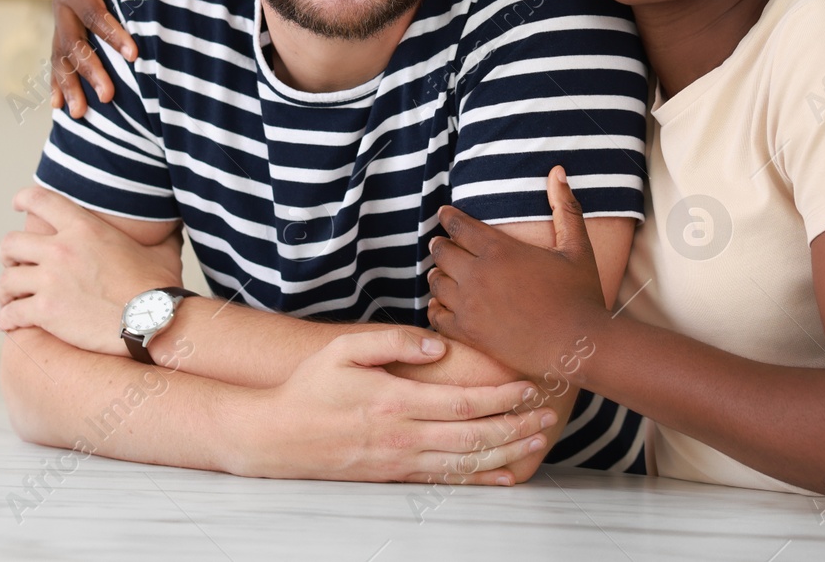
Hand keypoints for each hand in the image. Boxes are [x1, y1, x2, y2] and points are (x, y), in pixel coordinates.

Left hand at [0, 186, 183, 354]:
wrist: (155, 322)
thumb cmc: (159, 288)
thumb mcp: (161, 250)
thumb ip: (160, 234)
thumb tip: (172, 224)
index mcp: (84, 228)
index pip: (40, 200)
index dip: (23, 200)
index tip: (17, 205)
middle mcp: (61, 250)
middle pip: (11, 243)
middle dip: (9, 256)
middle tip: (15, 265)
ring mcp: (51, 281)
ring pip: (6, 281)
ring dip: (6, 291)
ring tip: (11, 300)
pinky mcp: (45, 312)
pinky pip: (11, 314)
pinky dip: (6, 319)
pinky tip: (9, 324)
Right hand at [50, 0, 155, 117]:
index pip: (93, 13)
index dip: (111, 35)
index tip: (134, 56)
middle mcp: (64, 3)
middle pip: (72, 41)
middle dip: (89, 69)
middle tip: (108, 96)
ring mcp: (63, 20)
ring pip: (61, 55)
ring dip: (69, 85)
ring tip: (78, 113)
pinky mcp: (68, 31)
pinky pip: (60, 59)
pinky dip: (59, 82)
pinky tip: (60, 106)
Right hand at [251, 330, 556, 484]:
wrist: (276, 436)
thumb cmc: (310, 386)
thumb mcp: (344, 349)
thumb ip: (393, 342)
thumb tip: (437, 344)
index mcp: (396, 402)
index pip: (463, 403)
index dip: (501, 397)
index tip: (529, 386)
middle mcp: (404, 436)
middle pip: (474, 436)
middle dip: (516, 426)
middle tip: (549, 415)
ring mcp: (400, 461)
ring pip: (466, 462)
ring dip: (506, 453)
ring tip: (537, 441)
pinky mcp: (393, 476)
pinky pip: (445, 482)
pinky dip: (479, 480)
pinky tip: (503, 476)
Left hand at [428, 166, 608, 380]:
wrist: (577, 346)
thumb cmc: (580, 295)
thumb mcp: (577, 247)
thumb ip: (565, 208)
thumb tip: (558, 170)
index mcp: (500, 249)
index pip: (459, 225)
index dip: (448, 217)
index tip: (444, 214)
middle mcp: (478, 274)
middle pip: (442, 251)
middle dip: (441, 244)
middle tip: (442, 243)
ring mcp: (470, 305)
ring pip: (436, 281)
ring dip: (438, 274)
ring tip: (442, 272)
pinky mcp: (468, 333)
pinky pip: (436, 315)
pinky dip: (436, 307)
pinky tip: (442, 304)